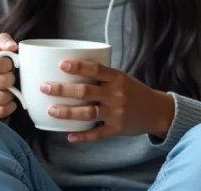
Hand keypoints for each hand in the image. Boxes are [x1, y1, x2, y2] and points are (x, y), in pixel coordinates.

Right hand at [0, 33, 18, 118]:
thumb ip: (4, 41)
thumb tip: (12, 47)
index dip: (9, 65)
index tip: (9, 66)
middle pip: (1, 81)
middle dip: (11, 79)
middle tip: (10, 78)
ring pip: (2, 97)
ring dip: (11, 94)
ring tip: (8, 89)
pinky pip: (0, 111)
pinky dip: (9, 107)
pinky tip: (9, 101)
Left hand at [40, 59, 174, 142]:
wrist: (156, 110)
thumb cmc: (133, 91)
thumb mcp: (121, 77)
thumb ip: (100, 76)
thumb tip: (67, 69)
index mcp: (117, 78)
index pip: (95, 69)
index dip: (78, 66)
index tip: (60, 64)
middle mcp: (116, 94)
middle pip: (86, 91)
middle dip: (63, 90)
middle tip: (44, 87)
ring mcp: (117, 113)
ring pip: (88, 113)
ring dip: (68, 112)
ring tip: (50, 110)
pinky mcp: (117, 129)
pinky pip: (97, 134)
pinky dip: (82, 136)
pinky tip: (69, 136)